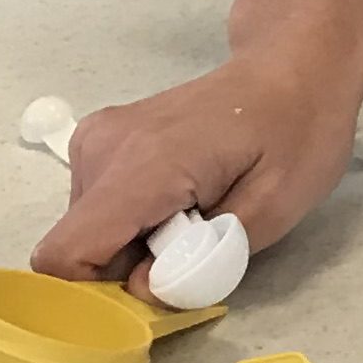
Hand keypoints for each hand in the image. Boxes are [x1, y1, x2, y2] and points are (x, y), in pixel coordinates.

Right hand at [29, 49, 362, 288]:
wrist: (290, 69)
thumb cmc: (296, 134)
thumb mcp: (274, 209)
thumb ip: (207, 260)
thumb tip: (140, 289)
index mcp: (143, 165)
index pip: (67, 252)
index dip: (94, 293)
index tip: (148, 291)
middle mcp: (103, 148)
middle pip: (77, 247)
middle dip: (128, 265)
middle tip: (195, 240)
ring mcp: (96, 138)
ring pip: (85, 230)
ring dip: (133, 242)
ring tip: (195, 211)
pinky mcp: (99, 138)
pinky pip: (95, 207)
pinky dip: (131, 219)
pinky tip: (179, 196)